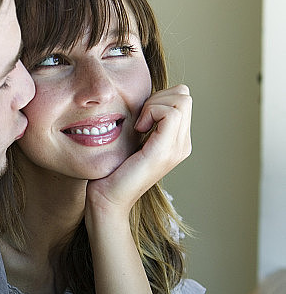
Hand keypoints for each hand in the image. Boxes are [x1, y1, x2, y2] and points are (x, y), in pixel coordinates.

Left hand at [87, 84, 191, 217]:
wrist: (107, 198)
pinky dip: (151, 112)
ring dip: (154, 104)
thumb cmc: (113, 169)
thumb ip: (144, 121)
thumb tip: (144, 99)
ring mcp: (177, 148)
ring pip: (182, 100)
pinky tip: (139, 129)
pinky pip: (171, 113)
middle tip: (140, 119)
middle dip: (159, 97)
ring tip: (139, 126)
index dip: (159, 98)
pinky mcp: (165, 151)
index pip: (182, 98)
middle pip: (185, 96)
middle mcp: (182, 145)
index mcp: (177, 141)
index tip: (139, 117)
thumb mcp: (133, 138)